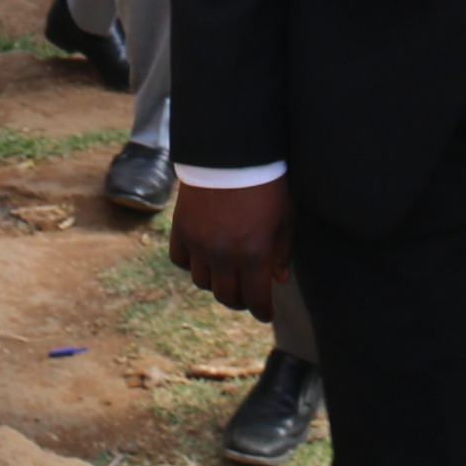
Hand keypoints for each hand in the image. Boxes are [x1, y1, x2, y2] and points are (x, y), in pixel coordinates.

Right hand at [171, 178, 293, 320]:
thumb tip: (278, 280)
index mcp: (253, 255)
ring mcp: (198, 242)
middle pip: (226, 296)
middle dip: (240, 300)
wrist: (232, 150)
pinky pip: (180, 260)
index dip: (262, 312)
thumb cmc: (266, 182)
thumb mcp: (285, 217)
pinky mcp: (181, 228)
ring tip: (226, 275)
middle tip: (247, 295)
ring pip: (202, 282)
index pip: (255, 299)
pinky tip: (203, 257)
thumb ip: (282, 251)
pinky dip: (191, 263)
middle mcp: (223, 255)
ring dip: (216, 283)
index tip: (265, 314)